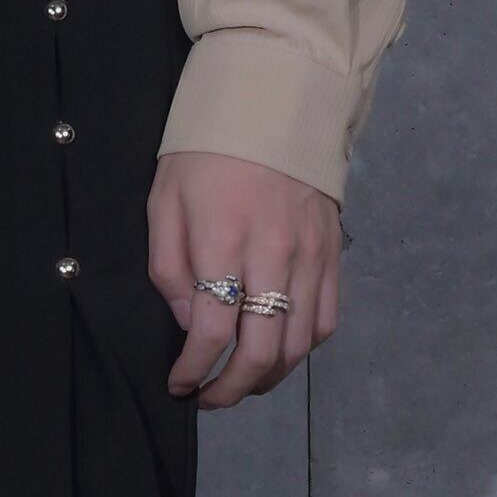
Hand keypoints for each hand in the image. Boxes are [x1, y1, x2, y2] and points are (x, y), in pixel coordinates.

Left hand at [148, 148, 341, 407]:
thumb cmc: (207, 148)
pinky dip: (303, 347)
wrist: (274, 98)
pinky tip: (279, 348)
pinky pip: (326, 320)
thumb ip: (171, 267)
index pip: (212, 331)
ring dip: (268, 377)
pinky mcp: (333, 253)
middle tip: (210, 397)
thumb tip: (190, 322)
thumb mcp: (164, 199)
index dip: (193, 370)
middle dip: (231, 388)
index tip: (179, 383)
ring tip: (242, 381)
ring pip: (298, 345)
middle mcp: (273, 255)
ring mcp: (310, 257)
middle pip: (262, 351)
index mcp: (223, 240)